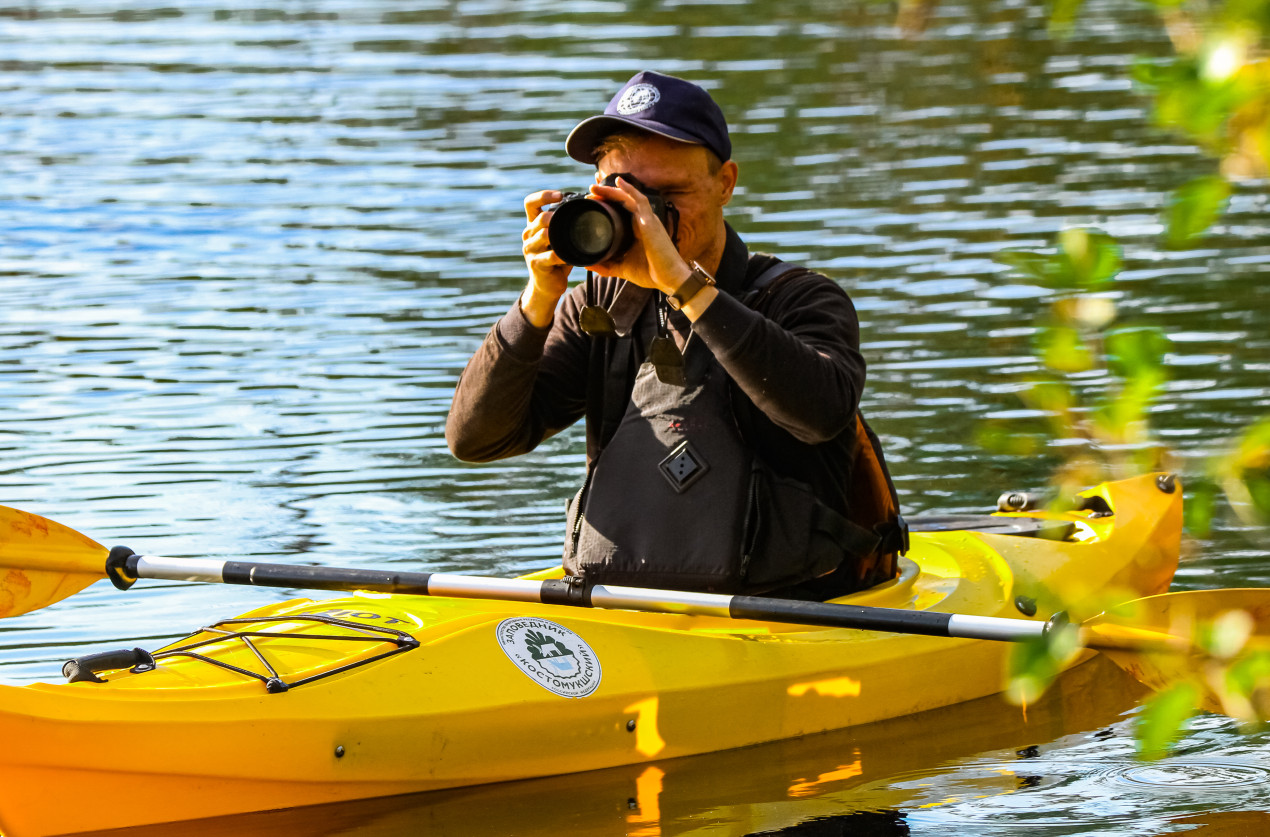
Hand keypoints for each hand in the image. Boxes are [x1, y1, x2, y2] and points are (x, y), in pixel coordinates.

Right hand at [520, 190, 572, 327]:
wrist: (547, 285)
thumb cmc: (557, 259)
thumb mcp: (559, 238)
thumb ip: (565, 225)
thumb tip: (591, 205)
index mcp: (532, 225)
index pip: (530, 203)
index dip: (543, 195)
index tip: (560, 196)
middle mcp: (528, 235)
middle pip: (539, 218)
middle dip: (555, 216)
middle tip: (569, 219)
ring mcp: (530, 250)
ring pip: (544, 235)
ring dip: (559, 236)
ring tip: (571, 239)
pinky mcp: (536, 264)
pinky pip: (550, 256)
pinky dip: (562, 255)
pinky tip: (569, 256)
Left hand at [586, 178, 690, 294]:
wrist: (669, 279)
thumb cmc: (651, 273)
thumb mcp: (622, 268)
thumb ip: (606, 266)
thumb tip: (587, 265)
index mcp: (637, 230)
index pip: (621, 210)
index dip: (607, 203)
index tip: (591, 201)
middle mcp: (643, 221)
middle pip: (623, 201)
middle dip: (606, 194)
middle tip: (590, 191)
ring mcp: (648, 220)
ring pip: (628, 198)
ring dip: (611, 191)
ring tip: (595, 188)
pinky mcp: (651, 221)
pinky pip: (640, 201)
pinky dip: (630, 190)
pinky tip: (619, 183)